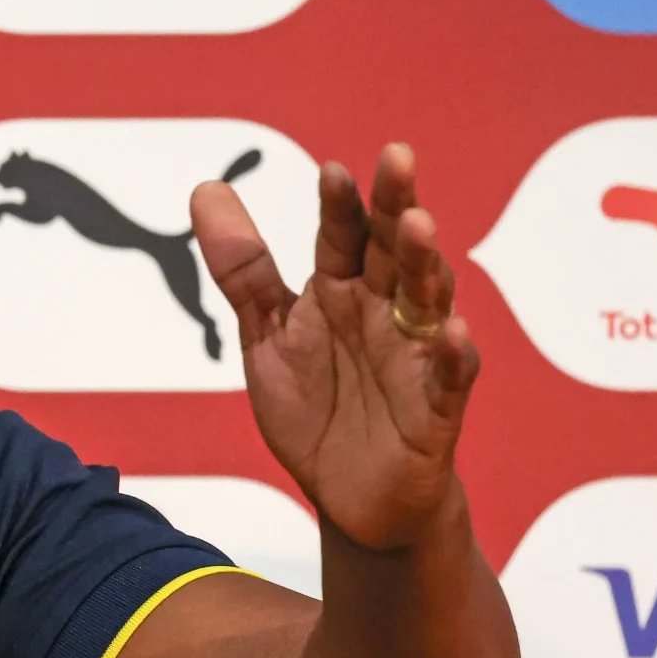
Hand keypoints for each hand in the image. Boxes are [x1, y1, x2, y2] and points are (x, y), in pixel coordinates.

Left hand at [192, 143, 478, 550]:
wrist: (349, 498)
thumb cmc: (316, 408)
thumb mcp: (267, 335)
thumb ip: (243, 268)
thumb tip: (204, 188)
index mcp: (344, 290)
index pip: (343, 236)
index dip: (339, 205)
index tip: (330, 171)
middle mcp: (386, 312)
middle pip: (393, 251)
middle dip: (396, 206)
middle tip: (397, 160)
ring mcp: (416, 356)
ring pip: (428, 300)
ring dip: (425, 264)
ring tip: (418, 228)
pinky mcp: (437, 409)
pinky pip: (450, 377)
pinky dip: (452, 354)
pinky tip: (449, 330)